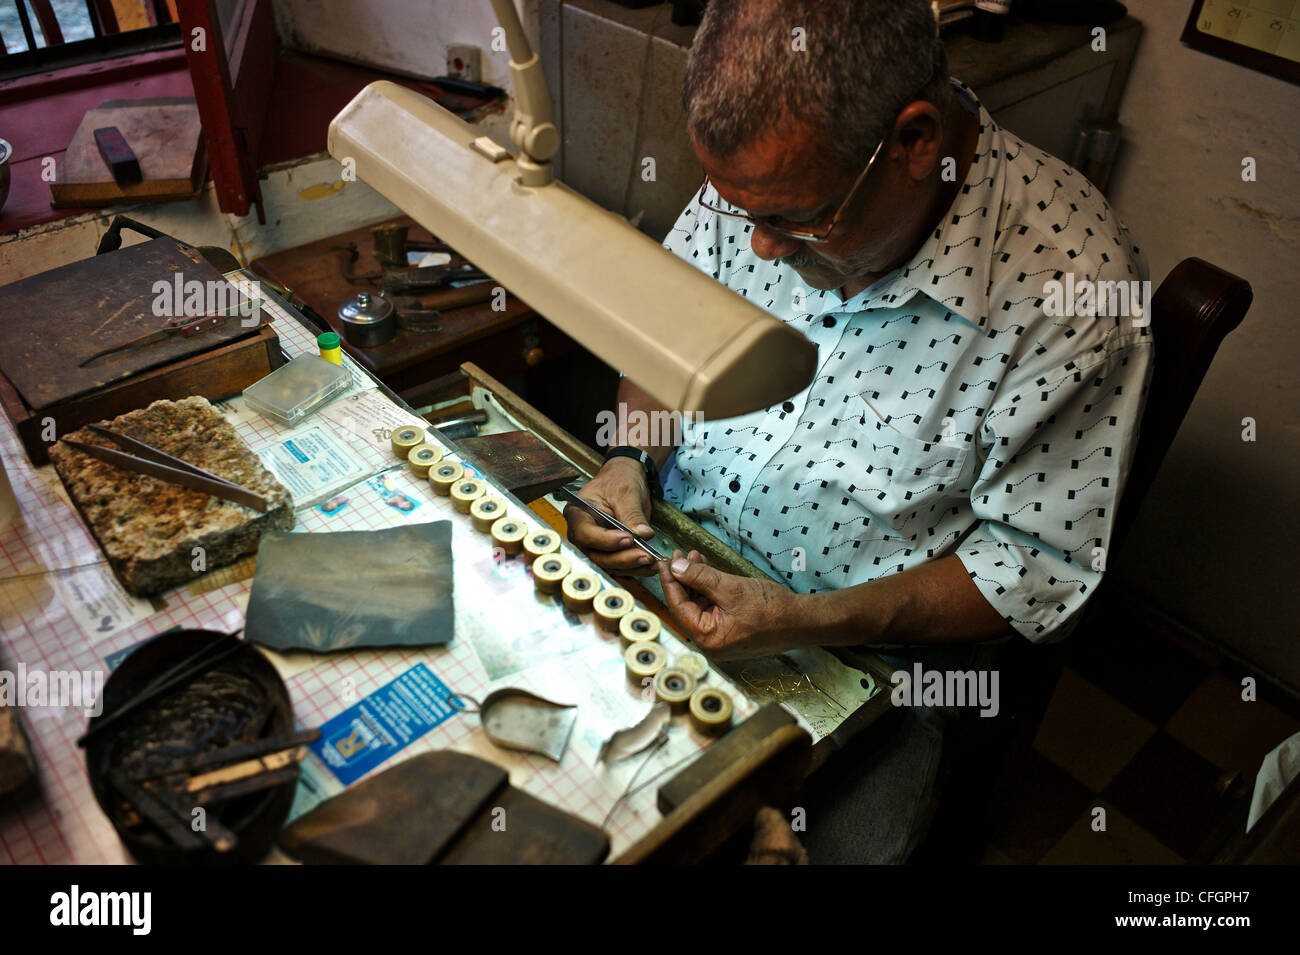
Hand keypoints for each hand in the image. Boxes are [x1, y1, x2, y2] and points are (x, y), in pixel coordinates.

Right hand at [563, 457, 658, 575]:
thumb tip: (643, 535)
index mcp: (578, 513)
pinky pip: (620, 565)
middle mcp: (582, 533)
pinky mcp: (609, 552)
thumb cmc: (617, 479)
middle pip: (596, 555)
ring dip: (631, 566)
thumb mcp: (626, 492)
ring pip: (608, 564)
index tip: (628, 539)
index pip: (586, 534)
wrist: (624, 478)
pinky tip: (651, 564)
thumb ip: (632, 515)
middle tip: (644, 555)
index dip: (606, 540)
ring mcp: (594, 545)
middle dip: (622, 558)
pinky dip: (636, 567)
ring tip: (651, 560)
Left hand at [657, 549, 802, 659]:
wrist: (802, 621)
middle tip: (679, 554)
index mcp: (707, 638)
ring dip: (695, 580)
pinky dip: (708, 589)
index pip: (678, 606)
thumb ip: (700, 577)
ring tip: (695, 557)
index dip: (669, 581)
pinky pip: (711, 607)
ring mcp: (720, 637)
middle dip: (682, 578)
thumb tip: (675, 567)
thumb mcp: (731, 588)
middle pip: (686, 605)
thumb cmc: (771, 609)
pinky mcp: (729, 630)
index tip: (664, 560)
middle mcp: (710, 642)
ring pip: (698, 604)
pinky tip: (706, 569)